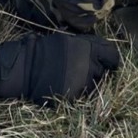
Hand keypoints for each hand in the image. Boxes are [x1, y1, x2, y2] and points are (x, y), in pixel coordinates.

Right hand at [0, 32, 120, 103]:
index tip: (108, 62)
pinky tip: (65, 86)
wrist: (24, 68)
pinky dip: (77, 92)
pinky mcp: (74, 98)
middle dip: (96, 71)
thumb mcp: (67, 40)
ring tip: (73, 78)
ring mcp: (82, 84)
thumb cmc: (44, 50)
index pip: (112, 56)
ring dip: (87, 83)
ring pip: (94, 86)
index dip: (111, 60)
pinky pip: (81, 96)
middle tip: (83, 69)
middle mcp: (90, 67)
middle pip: (103, 72)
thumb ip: (86, 45)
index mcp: (89, 50)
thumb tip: (99, 50)